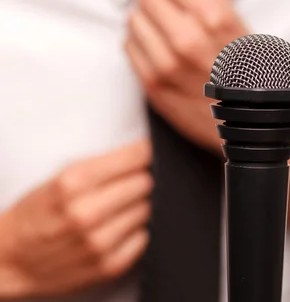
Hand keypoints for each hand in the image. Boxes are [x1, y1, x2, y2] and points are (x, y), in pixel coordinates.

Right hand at [0, 140, 152, 297]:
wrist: (13, 257)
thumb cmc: (41, 210)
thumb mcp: (63, 174)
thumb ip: (104, 164)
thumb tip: (145, 154)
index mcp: (74, 181)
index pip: (135, 157)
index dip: (144, 152)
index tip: (144, 152)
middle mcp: (86, 212)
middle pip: (145, 182)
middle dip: (141, 178)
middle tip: (129, 180)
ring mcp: (98, 242)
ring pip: (147, 209)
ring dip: (138, 204)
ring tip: (119, 205)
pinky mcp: (108, 266)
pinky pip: (144, 238)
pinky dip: (136, 230)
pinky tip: (118, 226)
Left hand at [126, 0, 247, 152]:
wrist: (251, 124)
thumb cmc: (250, 72)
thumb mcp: (239, 23)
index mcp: (212, 18)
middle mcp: (187, 39)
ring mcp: (167, 64)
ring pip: (134, 19)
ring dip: (144, 14)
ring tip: (161, 21)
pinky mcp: (153, 86)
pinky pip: (129, 46)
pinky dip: (139, 39)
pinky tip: (156, 42)